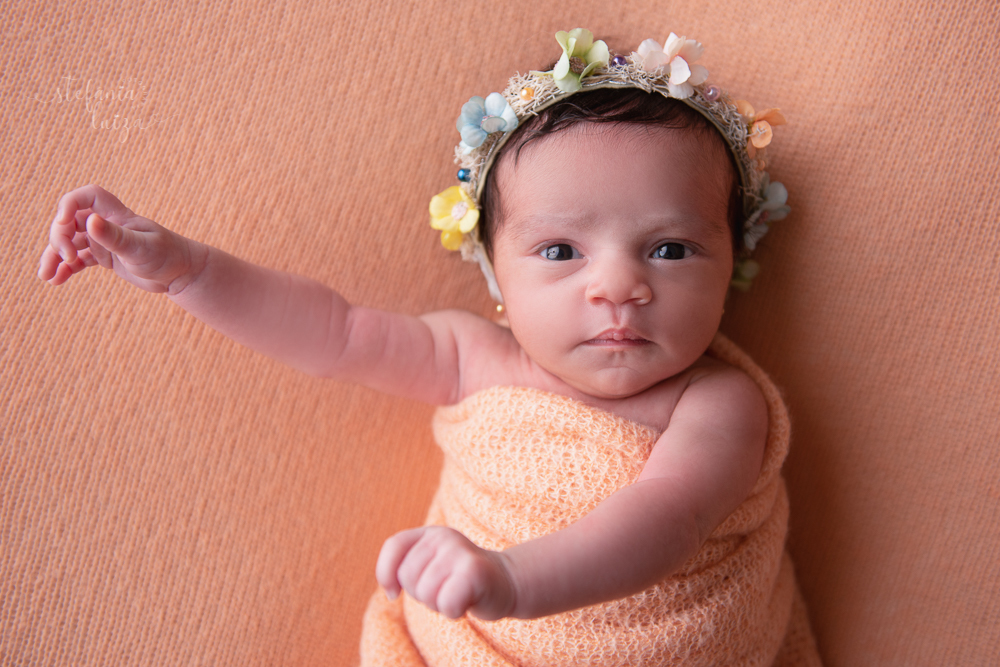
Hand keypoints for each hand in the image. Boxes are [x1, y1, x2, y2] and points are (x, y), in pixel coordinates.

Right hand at [38, 184, 203, 293]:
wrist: (181, 273)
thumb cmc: (167, 256)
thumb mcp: (141, 247)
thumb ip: (115, 236)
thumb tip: (90, 221)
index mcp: (116, 214)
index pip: (87, 196)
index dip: (69, 205)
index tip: (64, 224)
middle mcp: (106, 223)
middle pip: (70, 221)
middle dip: (61, 237)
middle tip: (68, 258)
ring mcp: (103, 241)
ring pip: (70, 242)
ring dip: (55, 256)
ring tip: (45, 276)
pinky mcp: (104, 257)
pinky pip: (78, 260)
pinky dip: (65, 269)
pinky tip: (55, 281)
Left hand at [376, 526, 516, 619]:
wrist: (507, 582)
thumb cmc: (460, 580)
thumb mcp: (431, 566)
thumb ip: (407, 569)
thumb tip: (390, 591)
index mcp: (430, 533)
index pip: (394, 546)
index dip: (386, 573)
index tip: (393, 593)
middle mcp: (444, 536)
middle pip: (407, 576)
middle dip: (421, 594)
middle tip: (444, 590)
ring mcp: (459, 551)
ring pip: (426, 593)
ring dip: (439, 604)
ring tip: (456, 594)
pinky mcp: (474, 570)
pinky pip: (446, 602)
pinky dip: (454, 611)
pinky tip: (466, 602)